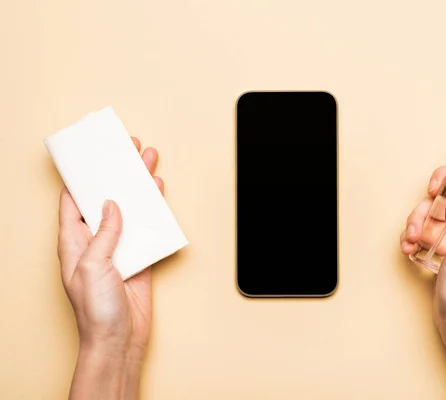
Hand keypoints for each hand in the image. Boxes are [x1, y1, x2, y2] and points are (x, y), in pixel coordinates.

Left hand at [58, 137, 163, 399]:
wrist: (119, 338)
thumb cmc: (95, 310)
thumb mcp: (91, 267)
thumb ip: (103, 234)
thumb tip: (111, 206)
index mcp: (73, 242)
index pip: (73, 202)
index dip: (81, 179)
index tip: (90, 157)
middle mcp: (95, 241)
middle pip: (106, 199)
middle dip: (116, 175)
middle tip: (128, 150)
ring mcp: (119, 248)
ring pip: (130, 210)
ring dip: (138, 188)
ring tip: (147, 163)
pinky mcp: (139, 257)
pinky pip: (147, 228)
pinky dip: (154, 211)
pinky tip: (157, 195)